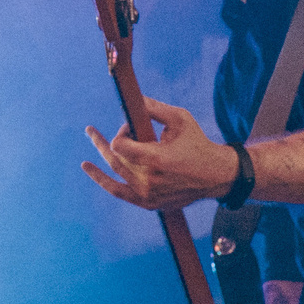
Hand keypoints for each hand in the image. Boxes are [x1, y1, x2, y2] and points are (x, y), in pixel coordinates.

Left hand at [80, 97, 240, 210]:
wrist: (216, 175)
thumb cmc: (197, 144)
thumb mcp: (179, 119)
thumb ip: (153, 108)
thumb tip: (131, 100)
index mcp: (156, 159)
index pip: (120, 146)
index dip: (122, 133)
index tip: (132, 127)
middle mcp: (149, 180)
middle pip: (114, 160)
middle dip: (101, 143)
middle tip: (89, 130)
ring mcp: (148, 195)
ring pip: (115, 175)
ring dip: (98, 161)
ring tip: (87, 151)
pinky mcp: (150, 203)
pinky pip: (120, 193)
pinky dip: (104, 182)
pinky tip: (91, 170)